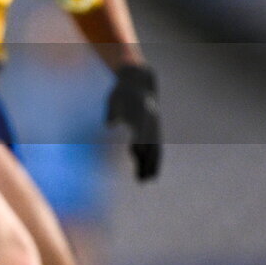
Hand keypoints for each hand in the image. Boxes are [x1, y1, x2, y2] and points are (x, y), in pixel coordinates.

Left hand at [106, 64, 160, 180]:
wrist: (138, 83)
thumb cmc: (121, 93)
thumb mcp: (114, 99)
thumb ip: (112, 112)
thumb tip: (109, 125)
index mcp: (140, 115)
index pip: (140, 132)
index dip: (138, 144)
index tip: (135, 156)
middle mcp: (150, 123)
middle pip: (149, 145)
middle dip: (145, 162)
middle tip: (140, 179)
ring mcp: (154, 128)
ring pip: (155, 150)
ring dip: (151, 166)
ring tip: (145, 181)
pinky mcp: (155, 131)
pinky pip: (156, 149)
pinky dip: (154, 161)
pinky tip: (149, 174)